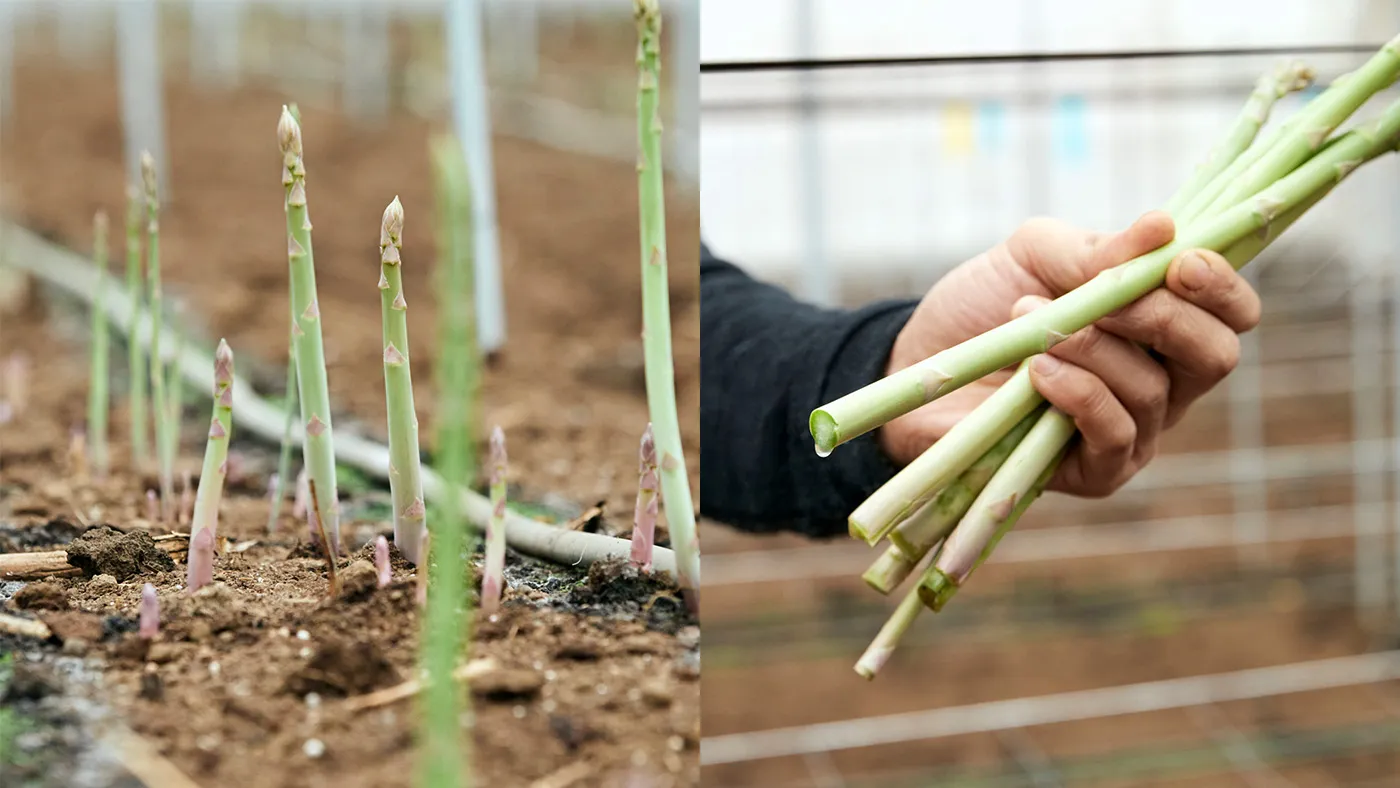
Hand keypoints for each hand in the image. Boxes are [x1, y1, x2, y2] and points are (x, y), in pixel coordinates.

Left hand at [879, 211, 1260, 497]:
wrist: (917, 361)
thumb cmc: (983, 306)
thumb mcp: (1033, 253)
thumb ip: (1094, 247)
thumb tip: (1162, 226)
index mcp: (1162, 325)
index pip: (1231, 314)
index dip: (1221, 287)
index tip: (1181, 262)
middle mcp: (1162, 381)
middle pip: (1214, 357)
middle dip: (1165, 318)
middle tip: (1107, 297)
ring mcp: (1133, 431)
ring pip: (1152, 390)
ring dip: (1091, 346)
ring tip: (1029, 320)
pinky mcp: (1095, 472)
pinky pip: (1114, 433)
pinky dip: (1078, 393)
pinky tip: (1037, 370)